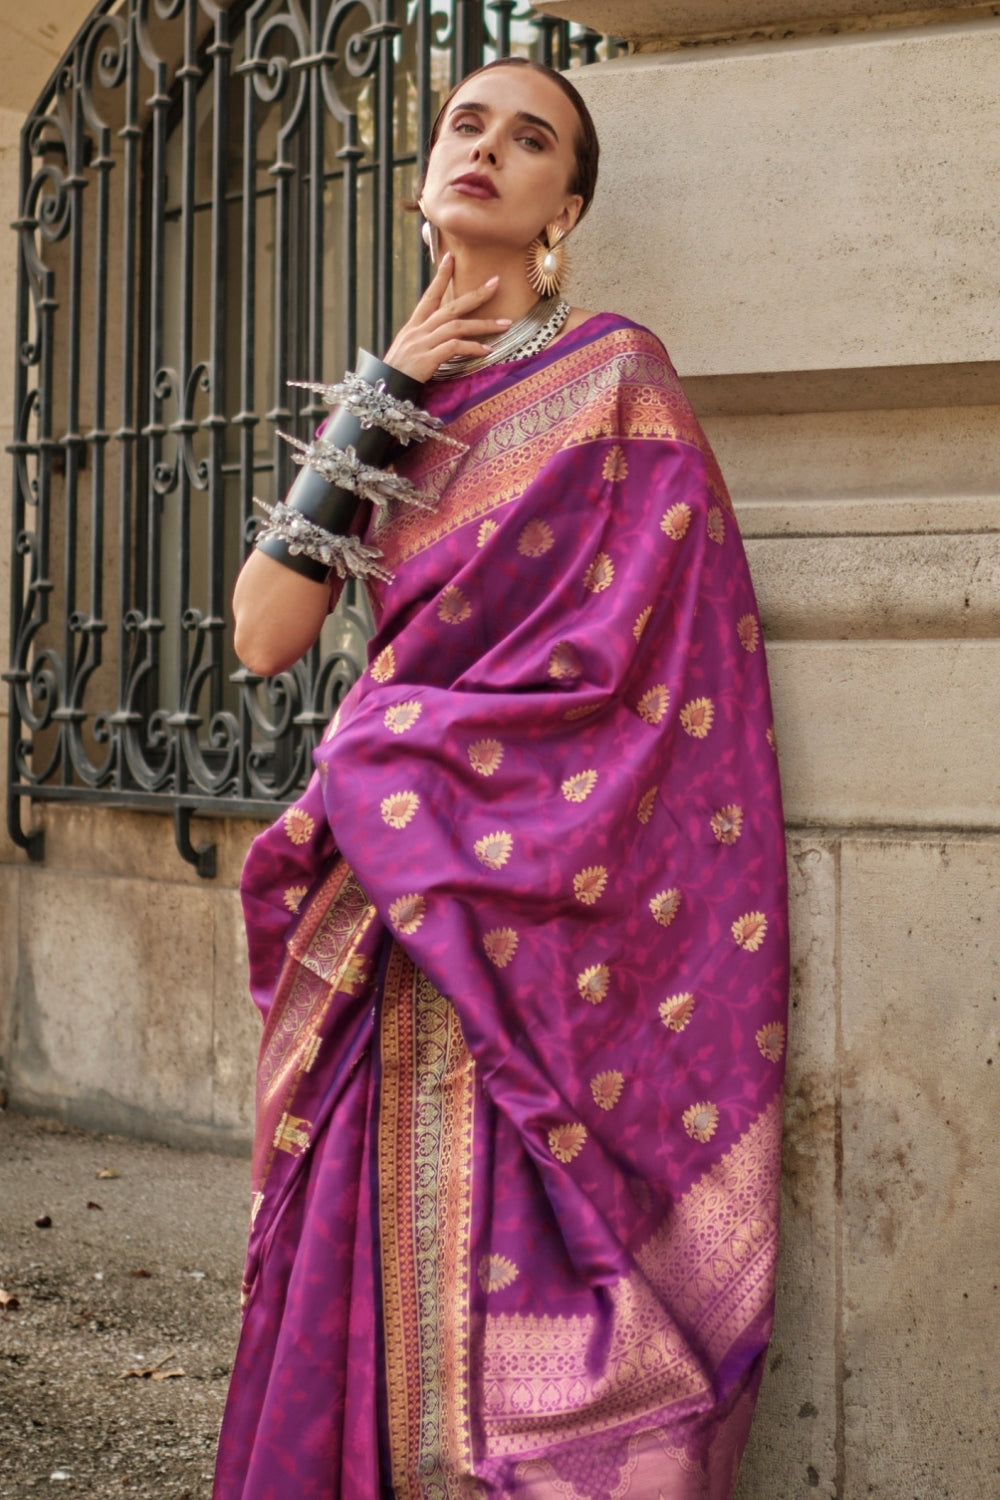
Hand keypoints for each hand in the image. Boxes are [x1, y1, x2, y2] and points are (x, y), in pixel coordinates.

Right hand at [383, 254, 511, 381]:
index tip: (451, 257)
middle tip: (496, 283)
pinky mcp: (428, 359)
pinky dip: (473, 348)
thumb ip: (424, 338)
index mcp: (414, 325)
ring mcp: (423, 343)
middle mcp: (419, 330)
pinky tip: (487, 351)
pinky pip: (455, 348)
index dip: (441, 276)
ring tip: (505, 324)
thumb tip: (442, 334)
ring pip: (457, 326)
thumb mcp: (408, 349)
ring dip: (484, 325)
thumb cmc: (398, 373)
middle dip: (475, 294)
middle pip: (451, 306)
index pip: (429, 295)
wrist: (383, 390)